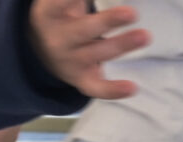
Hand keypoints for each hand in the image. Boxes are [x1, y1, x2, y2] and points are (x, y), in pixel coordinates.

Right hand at [27, 0, 145, 101]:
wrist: (37, 50)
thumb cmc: (60, 13)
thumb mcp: (58, 0)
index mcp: (48, 13)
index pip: (59, 3)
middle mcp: (58, 39)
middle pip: (83, 31)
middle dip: (107, 21)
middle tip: (132, 13)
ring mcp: (70, 61)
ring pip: (95, 55)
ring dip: (121, 46)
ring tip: (145, 36)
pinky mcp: (80, 79)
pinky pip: (95, 87)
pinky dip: (113, 90)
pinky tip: (133, 87)